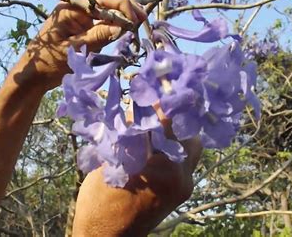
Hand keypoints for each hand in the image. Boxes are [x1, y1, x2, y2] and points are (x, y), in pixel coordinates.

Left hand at [20, 0, 146, 89]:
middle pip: (106, 5)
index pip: (101, 1)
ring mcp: (81, 21)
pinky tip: (128, 29)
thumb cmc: (49, 62)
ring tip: (140, 21)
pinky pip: (103, 26)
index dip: (121, 7)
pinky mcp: (84, 32)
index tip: (136, 19)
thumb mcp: (75, 48)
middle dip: (126, 10)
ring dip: (123, 18)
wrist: (34, 77)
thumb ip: (99, 36)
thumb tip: (124, 27)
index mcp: (71, 9)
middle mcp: (77, 11)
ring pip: (107, 15)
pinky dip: (116, 27)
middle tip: (144, 18)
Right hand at [72, 104, 202, 235]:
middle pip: (188, 132)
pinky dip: (175, 150)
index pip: (169, 121)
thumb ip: (127, 137)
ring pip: (192, 146)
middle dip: (173, 117)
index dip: (161, 102)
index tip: (152, 88)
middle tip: (154, 111)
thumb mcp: (108, 164)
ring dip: (177, 134)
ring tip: (157, 131)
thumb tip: (135, 110)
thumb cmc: (99, 203)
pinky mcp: (184, 191)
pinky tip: (157, 149)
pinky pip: (187, 161)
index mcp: (157, 166)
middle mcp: (178, 175)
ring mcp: (184, 185)